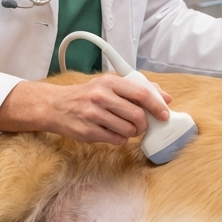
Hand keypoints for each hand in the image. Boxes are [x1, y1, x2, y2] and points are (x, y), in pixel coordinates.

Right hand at [0, 74, 172, 144]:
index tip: (165, 114)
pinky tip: (112, 132)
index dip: (157, 106)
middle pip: (137, 116)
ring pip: (128, 130)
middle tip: (142, 125)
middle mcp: (101, 97)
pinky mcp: (88, 132)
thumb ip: (138, 89)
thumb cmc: (87, 95)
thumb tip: (165, 98)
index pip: (141, 94)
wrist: (56, 106)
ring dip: (132, 132)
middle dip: (144, 124)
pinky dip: (120, 139)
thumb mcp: (109, 84)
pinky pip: (116, 140)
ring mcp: (93, 115)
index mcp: (109, 82)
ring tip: (125, 127)